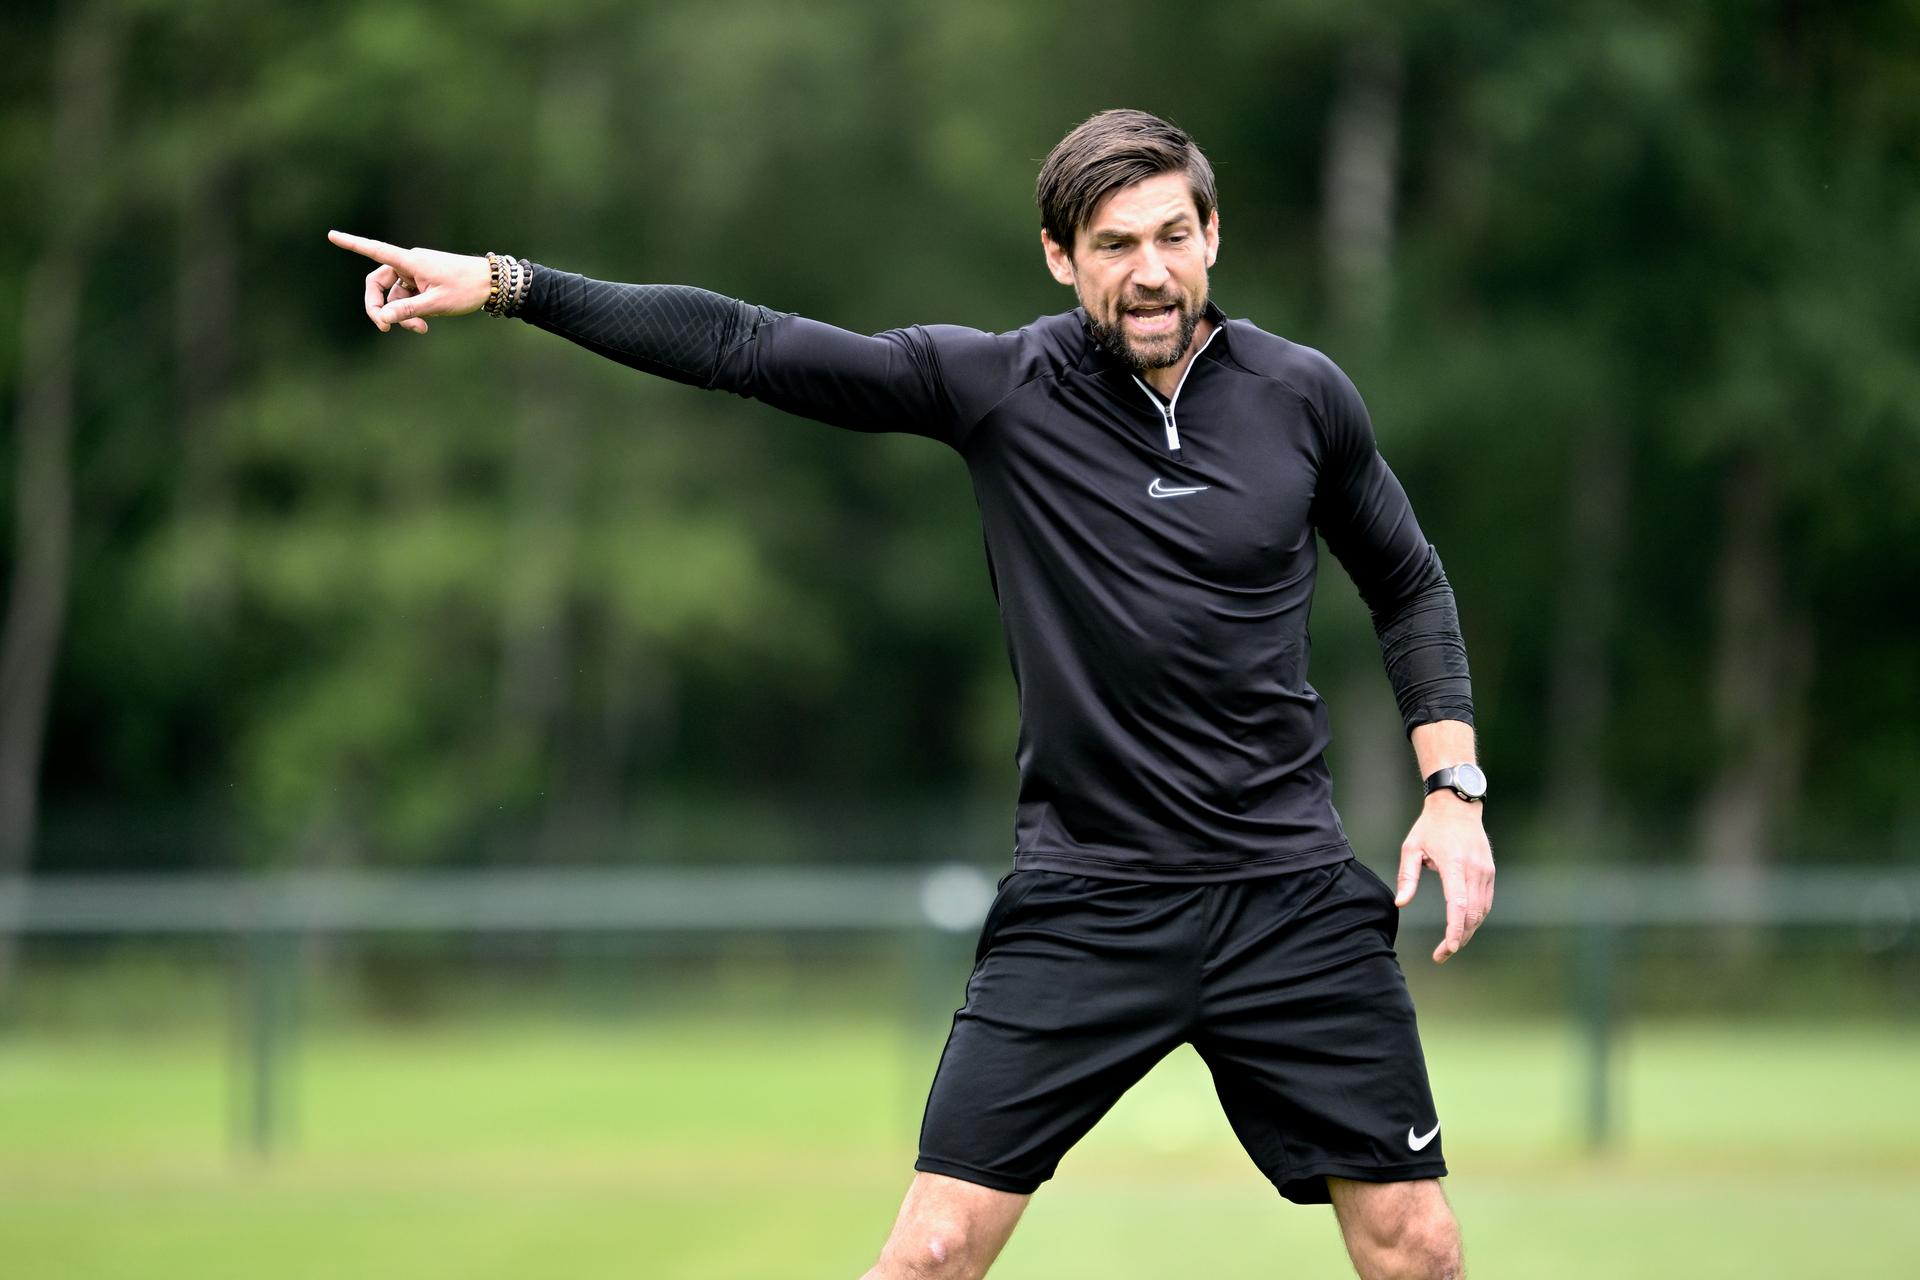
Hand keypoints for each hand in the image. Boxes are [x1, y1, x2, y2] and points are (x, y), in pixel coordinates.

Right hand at [326, 230, 492, 333]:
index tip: (331, 234)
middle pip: (378, 283)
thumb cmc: (466, 289)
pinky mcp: (424, 282)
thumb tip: (382, 318)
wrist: (493, 283)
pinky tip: (425, 324)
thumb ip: (407, 310)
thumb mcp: (435, 304)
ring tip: (421, 329)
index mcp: (410, 262)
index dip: (352, 244)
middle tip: (385, 329)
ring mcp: (416, 273)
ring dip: (401, 315)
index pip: (375, 250)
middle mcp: (409, 264)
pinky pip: (408, 297)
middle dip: (379, 307)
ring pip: (395, 295)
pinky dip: (411, 311)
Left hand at [1395, 794, 1493, 964]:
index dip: (1454, 930)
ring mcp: (1485, 871)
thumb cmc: (1430, 827)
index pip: (1458, 904)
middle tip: (1441, 955)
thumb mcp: (1411, 847)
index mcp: (1454, 864)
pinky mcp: (1489, 872)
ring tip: (1450, 946)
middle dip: (1458, 938)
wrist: (1457, 806)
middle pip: (1471, 914)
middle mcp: (1473, 869)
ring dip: (1467, 931)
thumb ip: (1407, 876)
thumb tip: (1401, 904)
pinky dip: (1476, 918)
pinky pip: (1486, 902)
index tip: (1448, 949)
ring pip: (1481, 911)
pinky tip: (1463, 927)